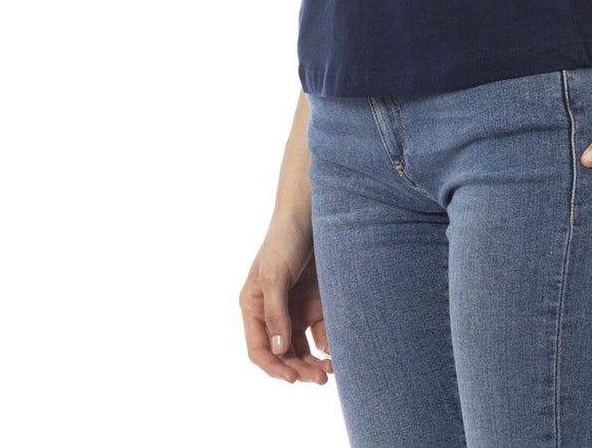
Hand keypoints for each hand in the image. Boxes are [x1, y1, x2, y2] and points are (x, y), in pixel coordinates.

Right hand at [240, 214, 334, 384]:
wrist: (313, 213)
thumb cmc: (284, 239)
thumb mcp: (274, 275)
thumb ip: (275, 312)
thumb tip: (278, 349)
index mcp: (255, 307)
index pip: (259, 348)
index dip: (273, 367)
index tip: (291, 378)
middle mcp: (274, 313)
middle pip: (283, 353)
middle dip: (298, 369)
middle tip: (318, 378)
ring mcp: (295, 309)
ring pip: (302, 348)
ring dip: (313, 363)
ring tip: (329, 371)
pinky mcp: (316, 303)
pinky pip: (320, 333)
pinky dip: (327, 345)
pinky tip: (336, 350)